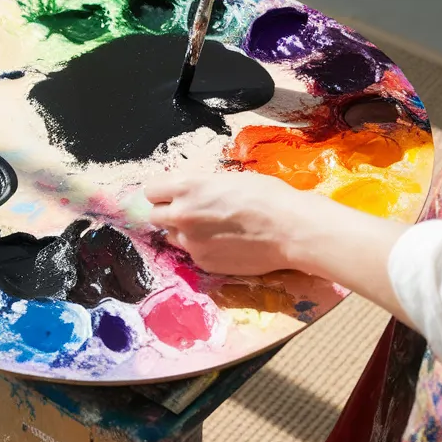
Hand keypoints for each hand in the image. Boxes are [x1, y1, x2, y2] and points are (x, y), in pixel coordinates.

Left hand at [144, 171, 334, 275]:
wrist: (291, 229)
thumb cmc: (267, 195)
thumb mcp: (227, 178)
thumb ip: (199, 187)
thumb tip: (186, 193)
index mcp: (186, 187)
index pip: (151, 190)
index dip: (163, 190)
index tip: (173, 192)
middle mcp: (182, 215)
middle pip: (155, 214)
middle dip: (168, 211)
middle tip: (190, 210)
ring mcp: (191, 242)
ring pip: (171, 235)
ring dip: (182, 231)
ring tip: (209, 227)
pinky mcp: (203, 262)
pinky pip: (191, 252)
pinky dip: (201, 247)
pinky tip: (223, 242)